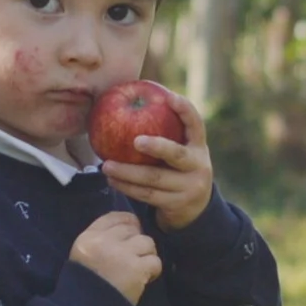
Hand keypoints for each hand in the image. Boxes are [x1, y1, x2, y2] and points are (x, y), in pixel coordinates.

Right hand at [69, 209, 162, 303]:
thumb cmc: (84, 286)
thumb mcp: (83, 256)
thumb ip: (101, 241)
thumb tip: (128, 230)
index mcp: (88, 237)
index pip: (114, 217)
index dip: (128, 223)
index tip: (132, 233)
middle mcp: (104, 241)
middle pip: (133, 228)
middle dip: (137, 242)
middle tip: (135, 257)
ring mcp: (122, 254)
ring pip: (147, 242)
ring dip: (147, 255)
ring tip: (140, 268)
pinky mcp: (136, 269)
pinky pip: (155, 261)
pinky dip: (153, 270)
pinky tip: (145, 278)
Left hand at [99, 93, 213, 229]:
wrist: (194, 209)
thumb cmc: (177, 169)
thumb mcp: (181, 151)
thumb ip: (166, 132)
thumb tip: (131, 101)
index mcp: (199, 146)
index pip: (196, 124)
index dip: (185, 110)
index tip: (169, 96)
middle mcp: (198, 165)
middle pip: (176, 155)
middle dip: (157, 146)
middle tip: (135, 140)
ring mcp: (189, 187)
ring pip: (154, 178)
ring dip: (127, 172)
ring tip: (106, 166)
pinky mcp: (176, 204)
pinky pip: (147, 195)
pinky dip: (127, 187)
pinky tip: (111, 180)